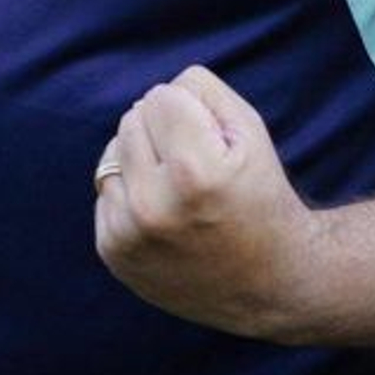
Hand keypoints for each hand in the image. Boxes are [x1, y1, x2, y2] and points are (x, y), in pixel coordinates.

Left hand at [93, 65, 317, 339]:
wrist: (269, 284)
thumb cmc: (259, 193)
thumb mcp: (249, 129)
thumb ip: (199, 89)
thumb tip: (150, 96)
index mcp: (194, 172)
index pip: (161, 95)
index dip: (192, 110)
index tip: (214, 142)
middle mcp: (154, 207)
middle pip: (132, 119)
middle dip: (164, 130)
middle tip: (199, 166)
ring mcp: (129, 235)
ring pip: (112, 152)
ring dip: (142, 159)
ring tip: (180, 189)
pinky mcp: (113, 252)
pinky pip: (106, 188)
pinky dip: (131, 191)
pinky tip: (164, 214)